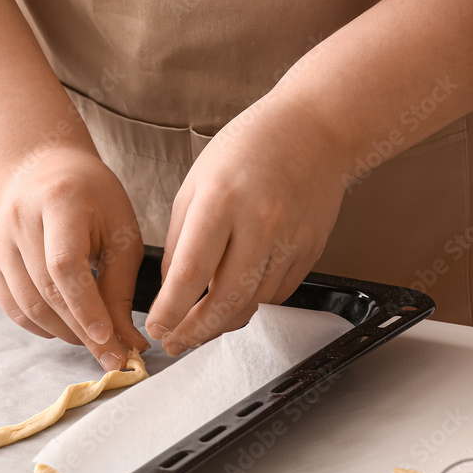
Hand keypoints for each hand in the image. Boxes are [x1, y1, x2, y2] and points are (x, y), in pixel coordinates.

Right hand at [0, 147, 149, 370]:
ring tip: (91, 338)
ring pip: (28, 306)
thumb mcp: (120, 232)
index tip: (109, 341)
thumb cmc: (93, 200)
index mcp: (59, 203)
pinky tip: (65, 326)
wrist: (45, 172)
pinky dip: (41, 326)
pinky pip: (13, 308)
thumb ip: (121, 288)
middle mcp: (20, 220)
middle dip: (81, 331)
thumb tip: (127, 343)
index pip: (65, 266)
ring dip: (63, 332)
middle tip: (112, 355)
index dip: (86, 308)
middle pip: (46, 291)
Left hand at [145, 94, 348, 355]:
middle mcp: (258, 225)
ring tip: (201, 323)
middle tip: (175, 342)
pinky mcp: (310, 252)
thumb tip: (171, 288)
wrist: (315, 130)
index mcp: (220, 203)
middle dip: (195, 332)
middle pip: (225, 301)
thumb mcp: (196, 184)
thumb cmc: (248, 150)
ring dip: (222, 321)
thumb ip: (179, 239)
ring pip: (252, 304)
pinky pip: (275, 294)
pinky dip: (252, 301)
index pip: (189, 273)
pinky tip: (237, 294)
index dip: (170, 310)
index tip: (156, 327)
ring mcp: (289, 241)